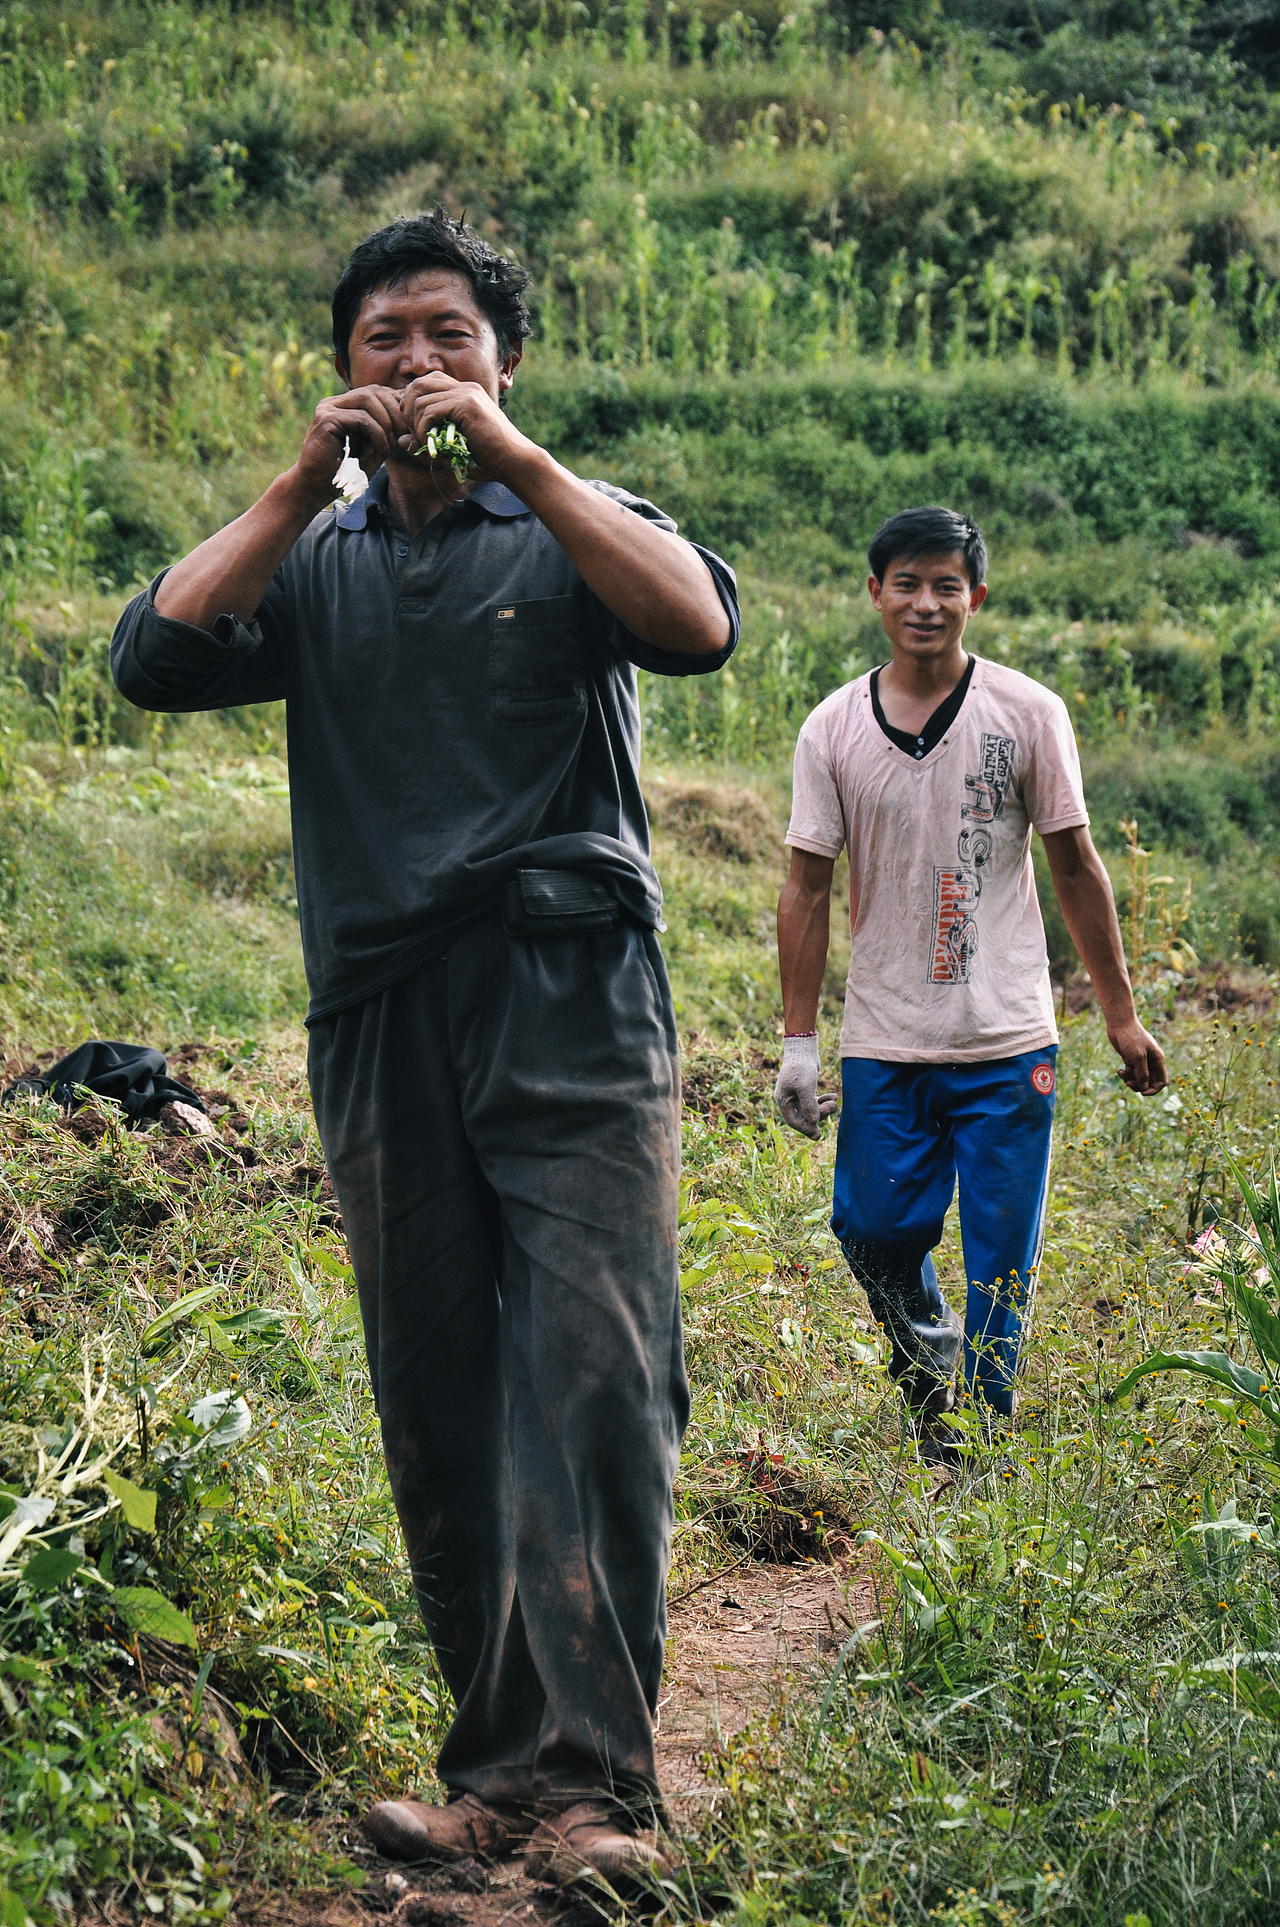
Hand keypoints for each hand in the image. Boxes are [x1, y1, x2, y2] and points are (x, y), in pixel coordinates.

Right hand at [291, 385, 408, 510]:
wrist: (317, 488)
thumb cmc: (346, 472)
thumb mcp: (374, 448)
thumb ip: (388, 432)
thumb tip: (411, 420)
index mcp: (345, 405)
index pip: (377, 391)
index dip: (397, 405)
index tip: (410, 427)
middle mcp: (335, 402)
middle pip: (374, 390)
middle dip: (396, 412)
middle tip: (406, 435)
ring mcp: (328, 408)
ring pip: (368, 399)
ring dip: (387, 421)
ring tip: (394, 443)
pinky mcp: (326, 419)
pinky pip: (361, 418)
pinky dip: (378, 434)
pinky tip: (382, 451)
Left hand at [397, 372, 533, 481]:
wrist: (515, 463)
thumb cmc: (490, 460)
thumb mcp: (452, 450)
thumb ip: (428, 442)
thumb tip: (401, 440)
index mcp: (465, 393)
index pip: (427, 383)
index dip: (414, 404)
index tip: (416, 429)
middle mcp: (465, 387)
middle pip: (418, 384)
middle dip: (408, 409)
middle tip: (415, 434)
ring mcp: (466, 393)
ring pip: (420, 398)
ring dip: (415, 424)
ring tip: (426, 443)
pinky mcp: (466, 404)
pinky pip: (430, 411)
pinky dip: (423, 430)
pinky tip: (431, 445)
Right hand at [774, 1035, 838, 1139]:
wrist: (803, 1048)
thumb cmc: (801, 1067)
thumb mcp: (805, 1086)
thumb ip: (808, 1105)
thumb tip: (813, 1122)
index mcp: (783, 1100)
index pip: (794, 1121)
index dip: (806, 1129)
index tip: (818, 1135)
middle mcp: (788, 1099)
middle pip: (804, 1117)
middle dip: (819, 1115)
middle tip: (833, 1108)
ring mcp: (796, 1095)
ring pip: (811, 1110)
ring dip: (824, 1108)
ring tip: (834, 1100)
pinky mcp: (805, 1089)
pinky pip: (814, 1102)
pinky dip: (824, 1101)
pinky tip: (834, 1096)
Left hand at [1109, 1017, 1166, 1094]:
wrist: (1120, 1024)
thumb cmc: (1131, 1037)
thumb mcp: (1137, 1056)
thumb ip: (1142, 1072)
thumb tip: (1144, 1088)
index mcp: (1158, 1060)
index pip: (1161, 1081)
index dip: (1154, 1089)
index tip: (1143, 1093)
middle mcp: (1151, 1062)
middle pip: (1149, 1082)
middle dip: (1139, 1085)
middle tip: (1128, 1083)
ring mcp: (1141, 1061)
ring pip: (1138, 1079)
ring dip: (1130, 1080)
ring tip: (1122, 1074)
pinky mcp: (1131, 1059)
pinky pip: (1130, 1073)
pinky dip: (1125, 1075)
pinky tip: (1119, 1071)